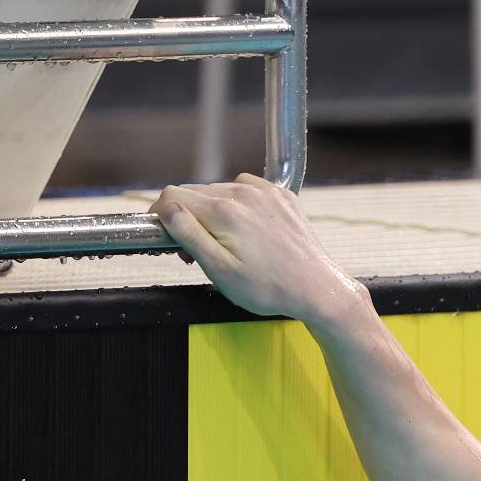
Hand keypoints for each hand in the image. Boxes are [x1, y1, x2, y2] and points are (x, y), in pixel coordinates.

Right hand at [152, 174, 368, 325]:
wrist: (318, 290)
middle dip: (188, 218)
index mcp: (224, 211)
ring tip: (226, 243)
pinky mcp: (283, 197)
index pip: (172, 195)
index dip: (162, 215)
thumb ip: (188, 234)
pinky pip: (248, 190)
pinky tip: (248, 230)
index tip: (167, 237)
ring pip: (220, 190)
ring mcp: (267, 192)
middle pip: (195, 193)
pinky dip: (240, 205)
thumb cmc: (270, 288)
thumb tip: (166, 207)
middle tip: (199, 251)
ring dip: (214, 212)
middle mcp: (245, 193)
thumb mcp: (219, 270)